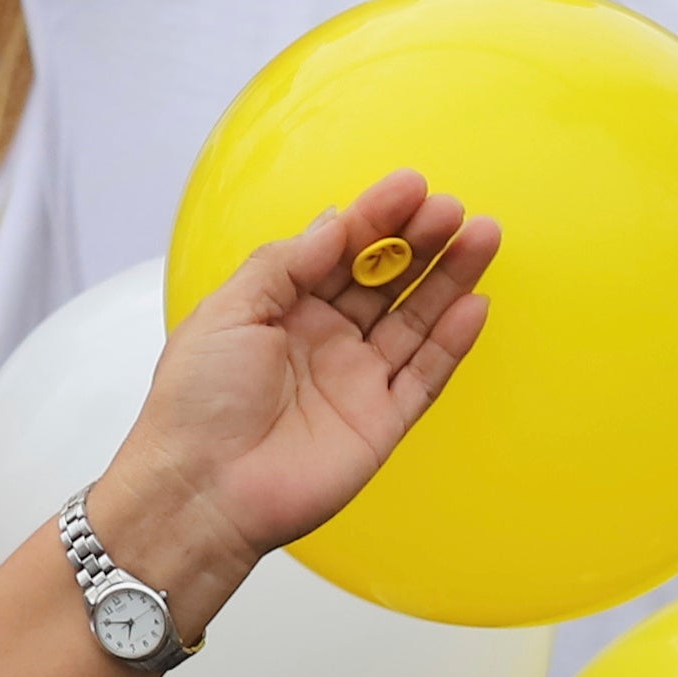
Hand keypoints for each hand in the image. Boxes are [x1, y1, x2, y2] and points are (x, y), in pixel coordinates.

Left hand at [86, 173, 499, 616]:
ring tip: (481, 235)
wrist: (201, 489)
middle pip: (384, 280)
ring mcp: (356, 380)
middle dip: (419, 241)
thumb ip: (284, 264)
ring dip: (448, 279)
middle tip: (450, 209)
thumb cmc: (196, 400)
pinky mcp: (381, 422)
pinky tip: (475, 302)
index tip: (411, 186)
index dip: (374, 218)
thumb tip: (335, 223)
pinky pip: (427, 375)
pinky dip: (452, 340)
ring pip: (415, 319)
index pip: (338, 251)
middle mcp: (323, 339)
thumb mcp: (227, 312)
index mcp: (280, 308)